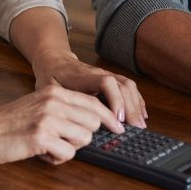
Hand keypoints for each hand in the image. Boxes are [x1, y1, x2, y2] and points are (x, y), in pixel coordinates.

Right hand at [0, 84, 120, 164]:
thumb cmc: (9, 123)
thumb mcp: (37, 105)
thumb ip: (62, 108)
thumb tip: (92, 121)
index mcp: (54, 91)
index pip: (93, 103)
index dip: (110, 117)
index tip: (119, 128)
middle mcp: (53, 101)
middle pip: (94, 122)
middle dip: (84, 136)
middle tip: (64, 141)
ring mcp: (48, 119)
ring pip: (84, 139)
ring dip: (70, 148)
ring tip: (50, 146)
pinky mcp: (41, 137)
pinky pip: (68, 153)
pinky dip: (58, 158)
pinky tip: (42, 153)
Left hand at [31, 49, 146, 127]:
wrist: (55, 61)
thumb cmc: (51, 77)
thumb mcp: (49, 90)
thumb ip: (59, 103)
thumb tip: (69, 122)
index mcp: (83, 76)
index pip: (106, 82)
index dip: (115, 100)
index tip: (118, 118)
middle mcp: (99, 74)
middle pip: (122, 85)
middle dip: (131, 108)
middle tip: (134, 128)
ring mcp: (107, 75)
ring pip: (128, 85)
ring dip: (136, 105)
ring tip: (140, 124)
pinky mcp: (111, 79)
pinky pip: (129, 87)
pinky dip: (137, 100)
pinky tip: (141, 113)